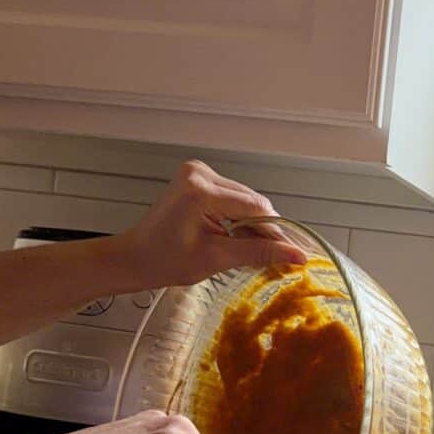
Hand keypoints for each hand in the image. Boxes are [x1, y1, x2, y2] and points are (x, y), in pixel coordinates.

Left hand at [117, 159, 306, 287]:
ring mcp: (199, 173)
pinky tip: (248, 237)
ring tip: (267, 251)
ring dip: (256, 225)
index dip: (278, 232)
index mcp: (200, 190)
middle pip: (251, 201)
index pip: (254, 208)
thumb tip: (294, 255)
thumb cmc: (165, 261)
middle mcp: (200, 173)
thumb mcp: (215, 259)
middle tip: (287, 256)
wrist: (135, 258)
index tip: (297, 252)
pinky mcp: (199, 180)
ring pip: (245, 200)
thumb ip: (257, 252)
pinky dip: (242, 219)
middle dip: (269, 229)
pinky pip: (233, 199)